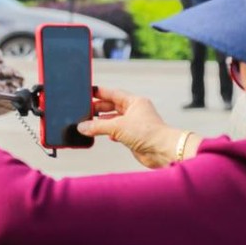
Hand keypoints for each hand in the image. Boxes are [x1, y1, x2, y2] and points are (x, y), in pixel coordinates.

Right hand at [76, 85, 193, 168]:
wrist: (163, 151)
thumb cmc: (148, 133)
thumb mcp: (118, 126)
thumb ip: (98, 126)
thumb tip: (82, 126)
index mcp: (134, 101)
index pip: (113, 93)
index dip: (100, 93)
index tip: (88, 93)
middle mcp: (135, 111)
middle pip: (112, 107)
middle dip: (99, 109)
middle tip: (85, 111)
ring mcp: (134, 124)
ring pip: (114, 120)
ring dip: (103, 122)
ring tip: (89, 124)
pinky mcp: (133, 137)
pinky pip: (117, 132)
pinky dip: (109, 133)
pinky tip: (103, 135)